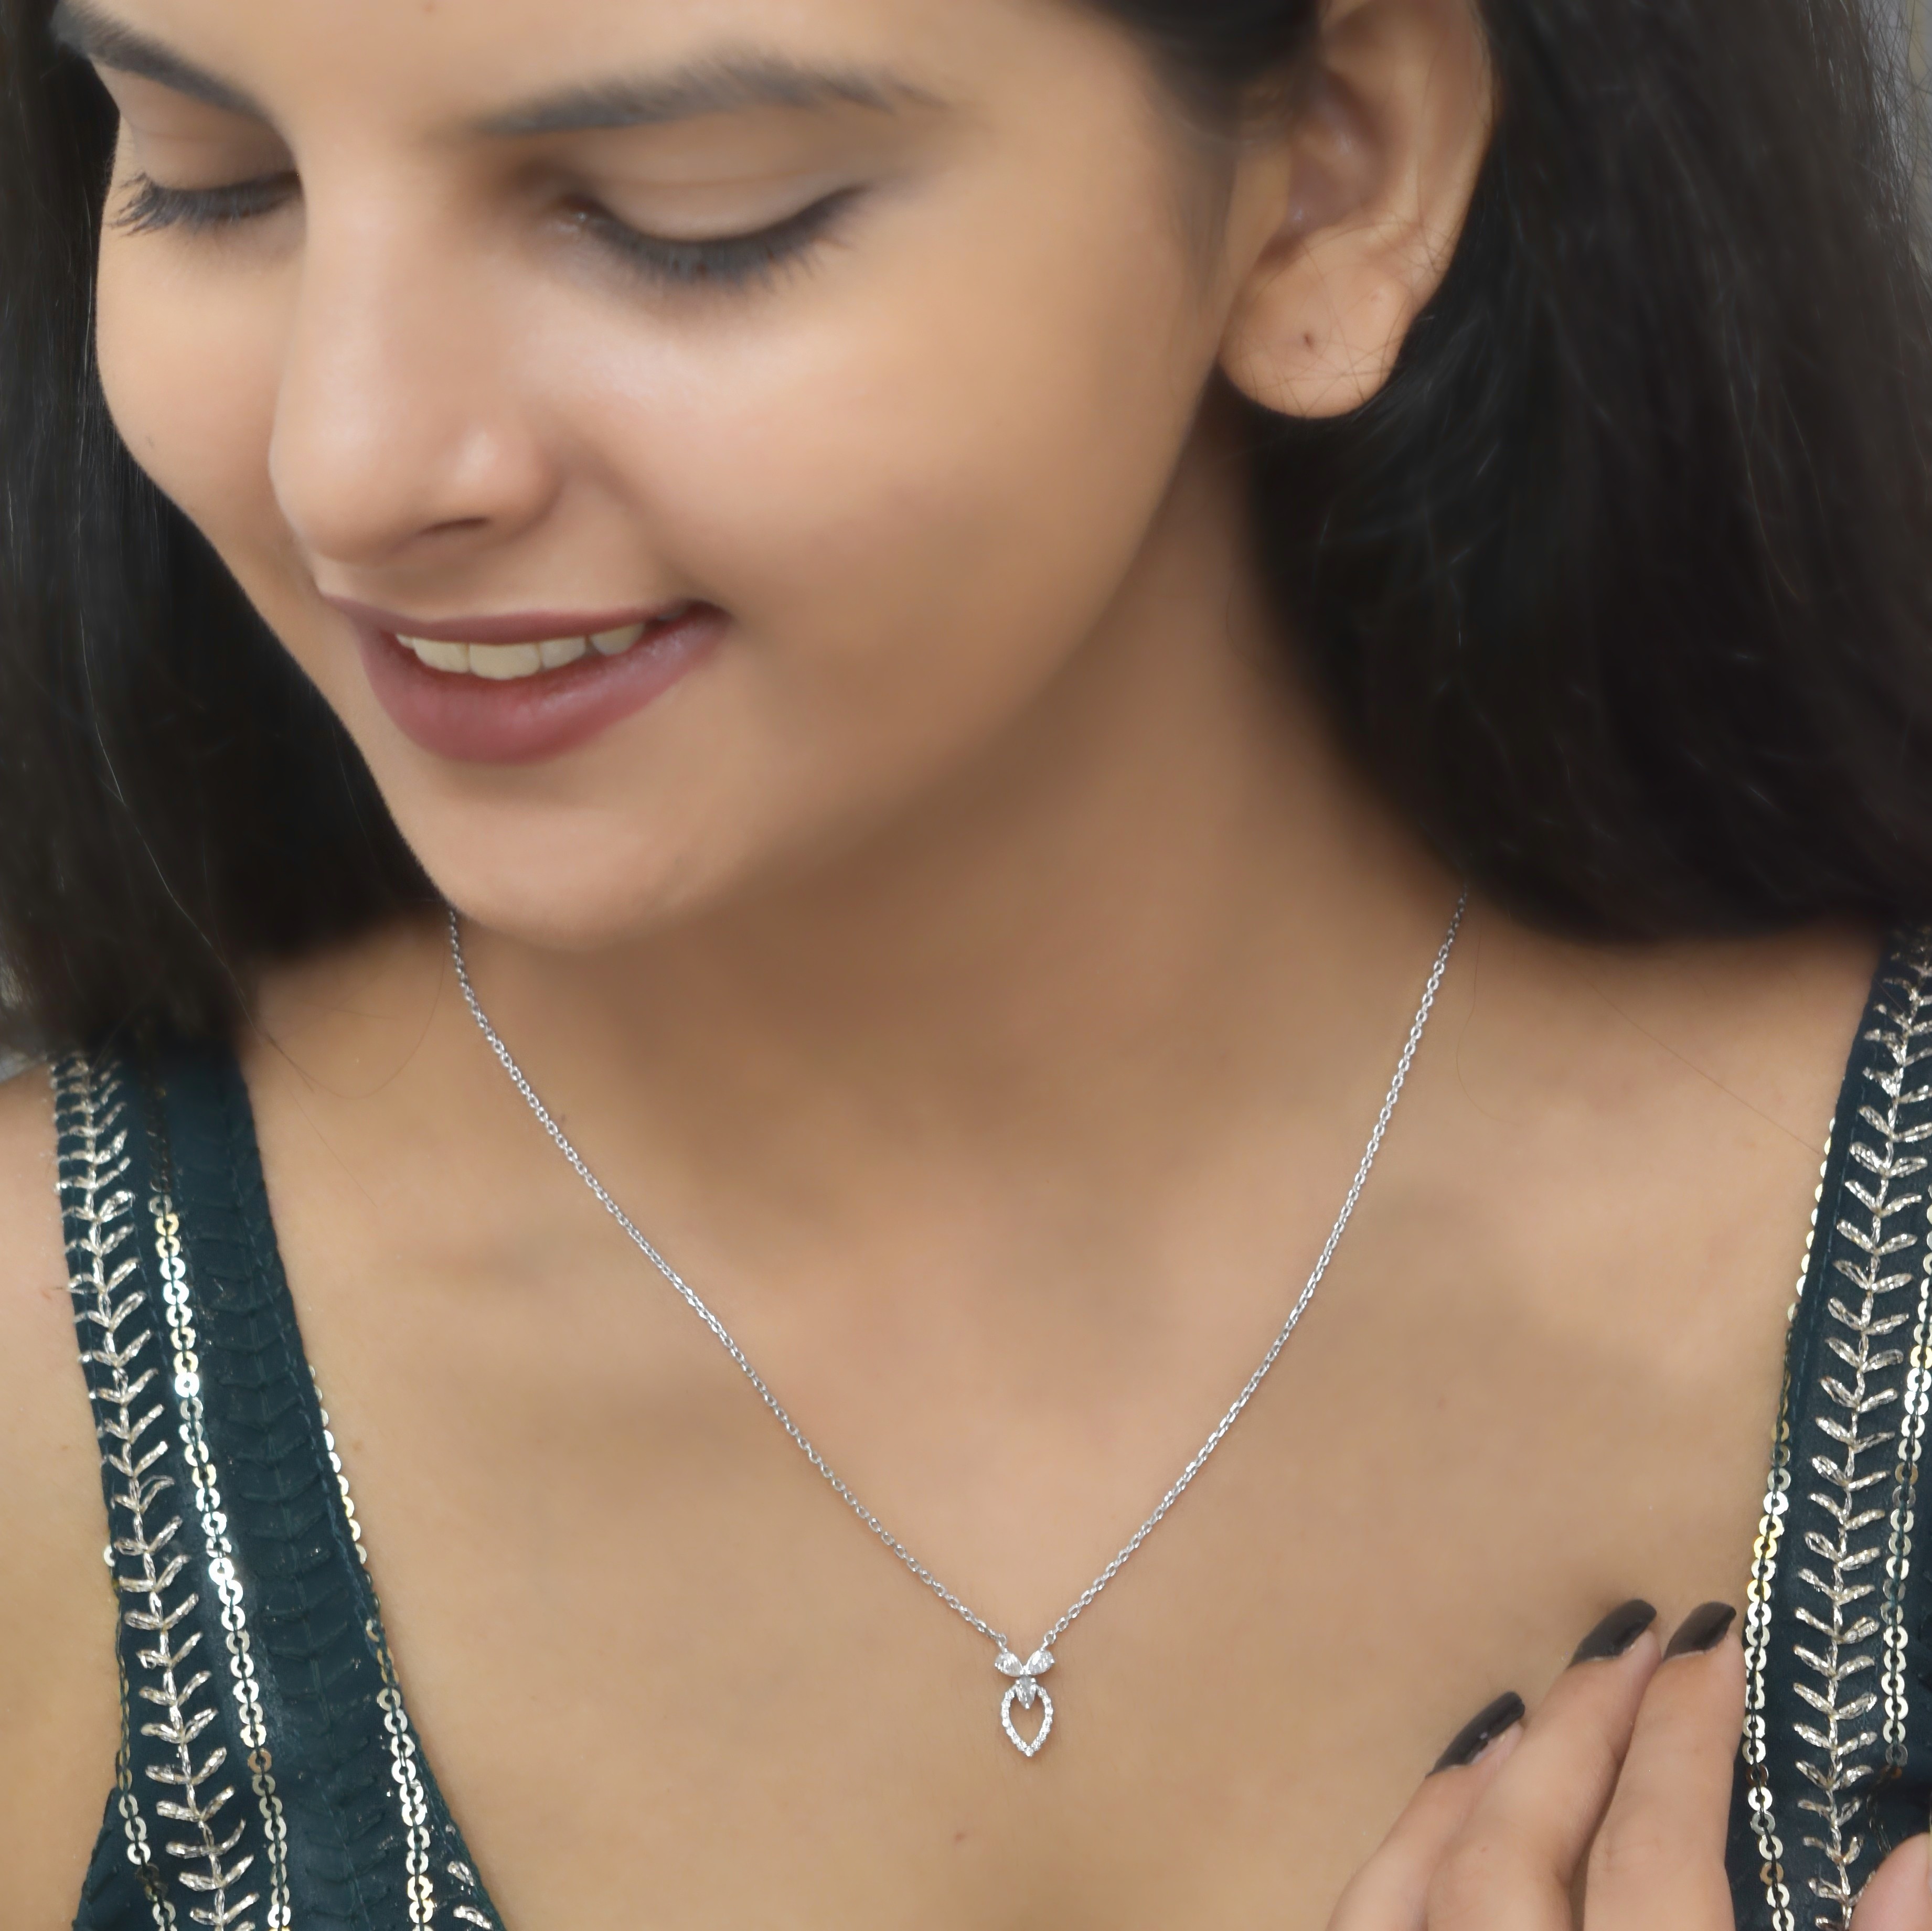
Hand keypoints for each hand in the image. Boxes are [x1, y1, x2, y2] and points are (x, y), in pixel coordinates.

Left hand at [1328, 1600, 1931, 1929]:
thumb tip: (1923, 1853)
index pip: (1654, 1853)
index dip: (1689, 1740)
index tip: (1717, 1641)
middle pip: (1521, 1849)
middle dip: (1584, 1729)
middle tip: (1639, 1637)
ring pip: (1416, 1890)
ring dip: (1474, 1787)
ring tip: (1531, 1706)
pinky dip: (1399, 1859)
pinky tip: (1438, 1816)